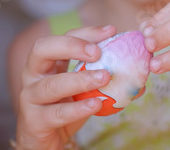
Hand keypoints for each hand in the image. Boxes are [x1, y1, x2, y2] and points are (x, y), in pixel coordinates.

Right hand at [16, 25, 114, 149]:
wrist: (48, 142)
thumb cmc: (66, 109)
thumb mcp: (84, 89)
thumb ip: (104, 76)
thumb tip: (140, 71)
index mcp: (45, 62)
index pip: (62, 37)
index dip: (85, 33)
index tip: (111, 31)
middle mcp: (32, 75)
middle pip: (42, 49)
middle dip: (71, 46)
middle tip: (98, 52)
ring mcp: (30, 97)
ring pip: (52, 84)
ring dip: (80, 79)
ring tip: (104, 77)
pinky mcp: (34, 121)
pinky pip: (56, 113)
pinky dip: (77, 108)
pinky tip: (96, 104)